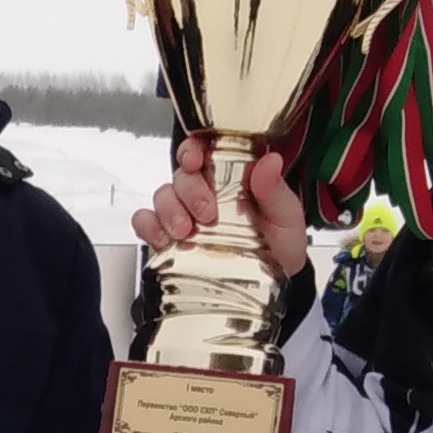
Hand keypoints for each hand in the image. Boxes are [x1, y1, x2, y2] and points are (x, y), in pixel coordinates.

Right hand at [129, 135, 314, 277]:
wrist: (274, 284)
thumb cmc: (280, 245)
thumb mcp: (286, 216)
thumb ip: (274, 190)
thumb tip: (270, 161)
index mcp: (230, 176)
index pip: (204, 149)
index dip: (194, 149)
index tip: (196, 160)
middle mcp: (204, 191)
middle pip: (181, 174)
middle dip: (189, 190)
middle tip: (206, 213)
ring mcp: (184, 214)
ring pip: (162, 196)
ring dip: (169, 211)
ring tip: (186, 232)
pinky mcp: (169, 238)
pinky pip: (146, 223)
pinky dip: (148, 226)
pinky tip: (162, 238)